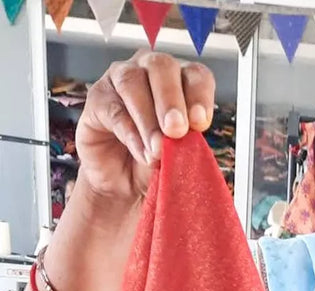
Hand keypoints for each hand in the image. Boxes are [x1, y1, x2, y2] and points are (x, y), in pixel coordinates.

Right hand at [75, 50, 215, 203]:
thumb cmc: (160, 159)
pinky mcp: (97, 99)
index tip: (200, 123)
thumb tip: (187, 136)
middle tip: (176, 130)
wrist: (126, 182)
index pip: (195, 74)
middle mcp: (150, 70)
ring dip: (148, 119)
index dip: (199, 95)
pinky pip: (113, 110)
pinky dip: (130, 134)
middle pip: (161, 66)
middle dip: (171, 100)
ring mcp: (119, 79)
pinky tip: (141, 153)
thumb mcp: (182, 152)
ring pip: (132, 82)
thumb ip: (188, 141)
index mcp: (181, 79)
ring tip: (157, 150)